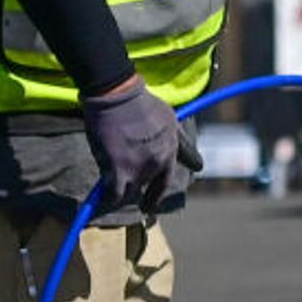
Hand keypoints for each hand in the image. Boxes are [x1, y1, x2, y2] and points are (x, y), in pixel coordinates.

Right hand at [81, 78, 188, 213]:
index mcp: (171, 153)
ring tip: (114, 197)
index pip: (167, 181)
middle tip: (140, 205)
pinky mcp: (118, 169)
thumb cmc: (144, 105)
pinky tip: (102, 200)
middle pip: (149, 188)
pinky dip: (109, 198)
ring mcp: (139, 168)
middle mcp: (158, 164)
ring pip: (130, 191)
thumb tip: (199, 166)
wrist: (120, 96)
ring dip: (123, 193)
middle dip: (142, 194)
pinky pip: (114, 194)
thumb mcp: (172, 123)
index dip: (158, 193)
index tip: (152, 202)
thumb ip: (182, 146)